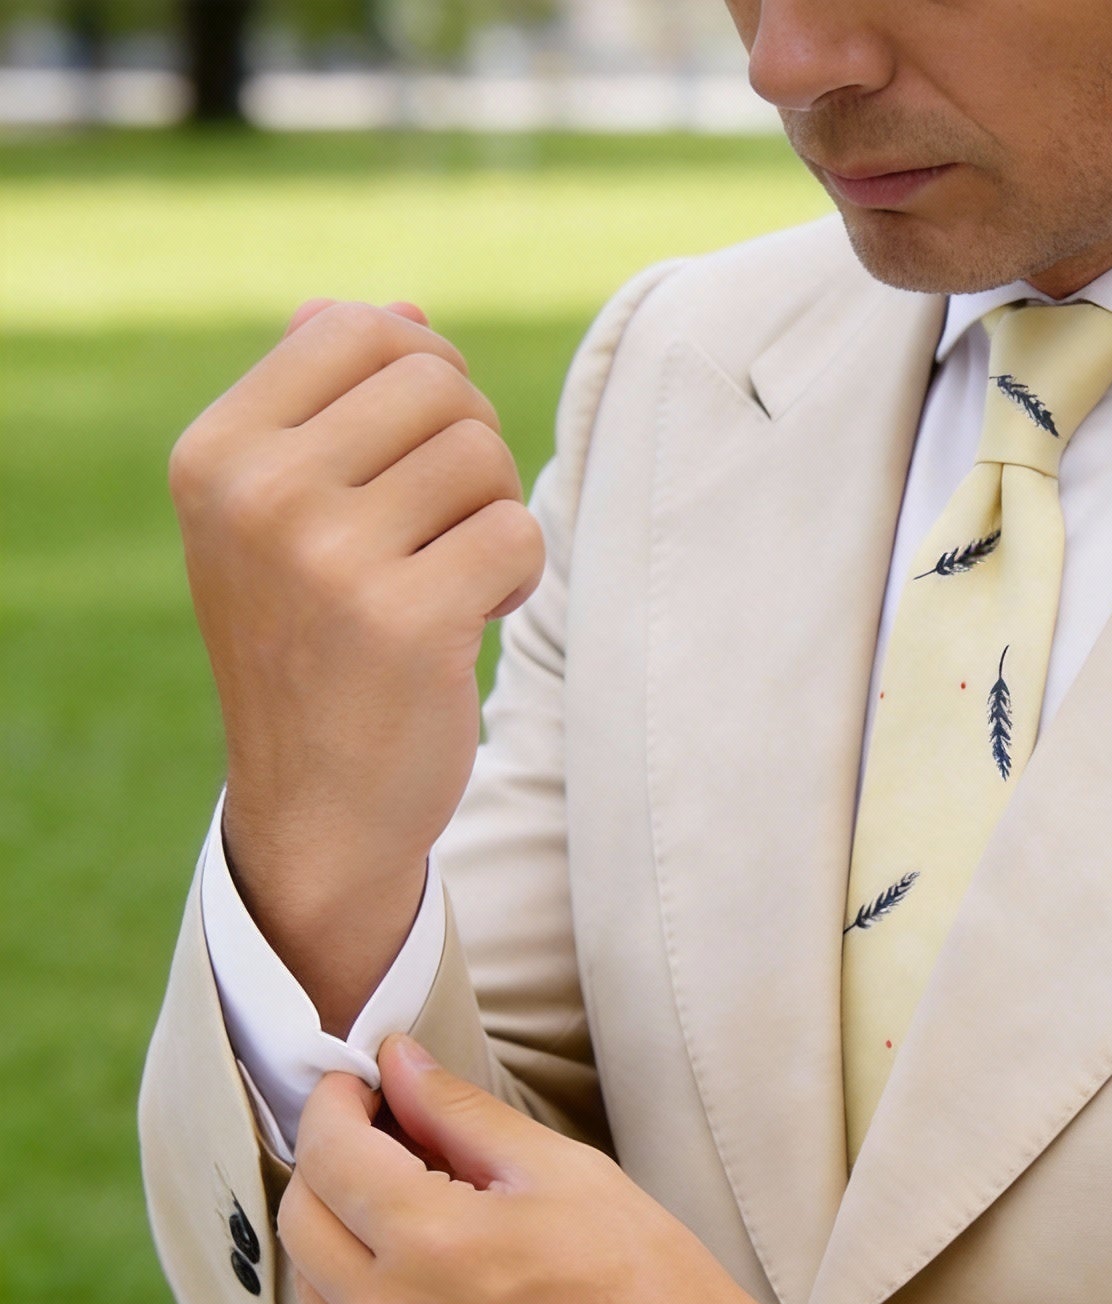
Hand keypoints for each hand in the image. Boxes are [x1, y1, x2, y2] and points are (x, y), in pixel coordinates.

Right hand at [168, 298, 543, 1032]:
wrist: (317, 806)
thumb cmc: (317, 647)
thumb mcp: (285, 519)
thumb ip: (333, 410)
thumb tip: (403, 313)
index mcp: (218, 452)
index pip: (360, 328)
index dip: (426, 375)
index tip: (422, 453)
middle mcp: (258, 493)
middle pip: (438, 386)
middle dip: (472, 450)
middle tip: (446, 527)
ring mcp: (325, 556)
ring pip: (483, 456)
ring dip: (493, 517)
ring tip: (450, 579)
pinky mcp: (404, 620)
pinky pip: (516, 535)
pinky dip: (517, 578)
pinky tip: (471, 621)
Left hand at [278, 1035, 780, 1303]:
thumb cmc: (657, 1294)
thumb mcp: (572, 1177)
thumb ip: (467, 1116)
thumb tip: (398, 1064)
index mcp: (435, 1244)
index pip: (329, 1154)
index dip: (333, 1106)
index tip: (356, 1088)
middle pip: (303, 1223)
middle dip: (329, 1169)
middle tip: (383, 1148)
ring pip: (318, 1299)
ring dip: (348, 1249)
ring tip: (422, 1232)